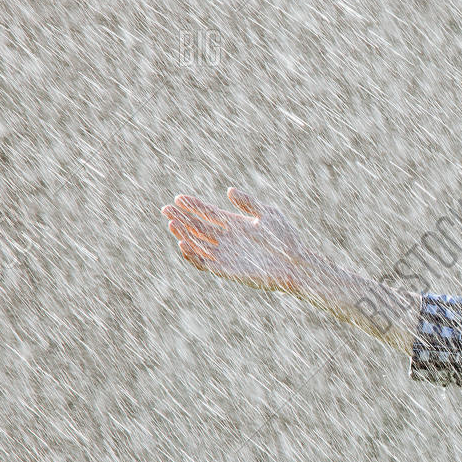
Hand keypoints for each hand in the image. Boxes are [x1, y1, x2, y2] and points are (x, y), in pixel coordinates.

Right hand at [161, 188, 321, 295]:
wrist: (295, 264)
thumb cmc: (286, 239)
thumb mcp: (268, 215)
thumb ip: (249, 204)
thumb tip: (229, 191)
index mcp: (234, 224)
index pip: (208, 213)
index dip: (193, 206)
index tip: (179, 198)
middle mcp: (226, 239)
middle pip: (198, 228)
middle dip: (181, 218)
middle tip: (166, 209)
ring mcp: (225, 255)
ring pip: (197, 245)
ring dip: (183, 235)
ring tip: (172, 224)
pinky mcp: (226, 270)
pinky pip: (204, 263)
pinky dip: (192, 256)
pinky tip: (183, 244)